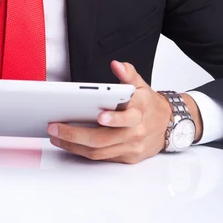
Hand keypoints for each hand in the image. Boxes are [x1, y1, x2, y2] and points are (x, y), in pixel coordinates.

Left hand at [47, 60, 173, 163]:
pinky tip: (68, 144)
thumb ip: (128, 74)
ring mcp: (130, 147)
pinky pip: (101, 157)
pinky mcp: (126, 157)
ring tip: (55, 136)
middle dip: (76, 135)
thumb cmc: (148, 104)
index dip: (114, 118)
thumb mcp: (141, 84)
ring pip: (99, 151)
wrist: (168, 125)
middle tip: (55, 127)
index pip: (128, 117)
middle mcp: (135, 132)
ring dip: (74, 145)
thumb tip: (117, 65)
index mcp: (139, 112)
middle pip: (104, 138)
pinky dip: (82, 152)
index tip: (100, 116)